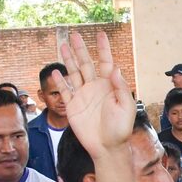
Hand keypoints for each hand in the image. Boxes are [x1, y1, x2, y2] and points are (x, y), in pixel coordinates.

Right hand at [56, 31, 136, 158]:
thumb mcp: (125, 107)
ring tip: (62, 45)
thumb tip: (116, 69)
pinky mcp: (73, 106)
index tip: (100, 34)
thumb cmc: (120, 129)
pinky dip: (60, 81)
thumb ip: (121, 88)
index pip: (106, 62)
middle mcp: (95, 87)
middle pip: (86, 63)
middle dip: (80, 49)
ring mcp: (83, 96)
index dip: (103, 48)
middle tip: (74, 34)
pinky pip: (65, 91)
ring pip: (74, 73)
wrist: (107, 147)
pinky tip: (56, 71)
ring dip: (69, 60)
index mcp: (110, 86)